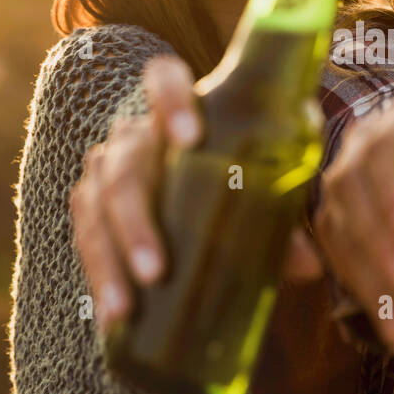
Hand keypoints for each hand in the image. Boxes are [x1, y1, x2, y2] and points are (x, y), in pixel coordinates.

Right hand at [69, 55, 323, 332]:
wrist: (206, 187)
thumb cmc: (243, 178)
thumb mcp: (267, 189)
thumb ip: (285, 217)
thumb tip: (308, 265)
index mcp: (181, 110)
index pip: (163, 78)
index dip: (170, 99)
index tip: (191, 137)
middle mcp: (136, 136)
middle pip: (122, 165)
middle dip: (134, 220)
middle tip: (156, 270)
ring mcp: (108, 171)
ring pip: (95, 205)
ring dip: (109, 258)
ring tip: (127, 306)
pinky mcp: (93, 209)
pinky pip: (85, 236)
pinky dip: (98, 275)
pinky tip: (112, 315)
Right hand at [312, 93, 393, 355]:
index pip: (385, 147)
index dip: (391, 189)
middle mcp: (362, 149)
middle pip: (352, 191)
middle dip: (376, 242)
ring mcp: (342, 186)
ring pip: (337, 229)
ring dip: (367, 280)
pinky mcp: (332, 221)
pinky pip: (332, 256)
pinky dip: (360, 294)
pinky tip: (392, 329)